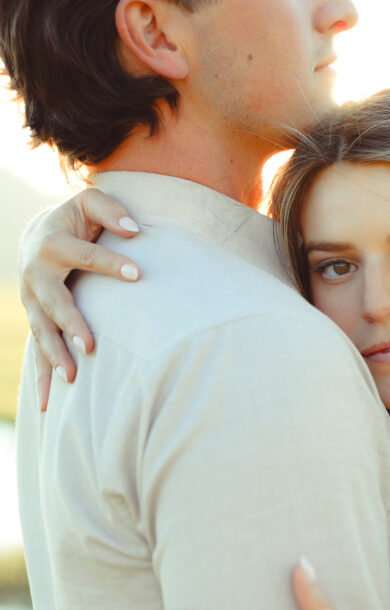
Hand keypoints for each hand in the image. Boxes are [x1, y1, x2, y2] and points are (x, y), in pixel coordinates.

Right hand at [19, 187, 140, 408]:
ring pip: (41, 331)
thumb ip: (111, 209)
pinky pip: (35, 351)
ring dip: (54, 355)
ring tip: (72, 378)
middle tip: (91, 346)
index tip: (138, 274)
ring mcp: (32, 300)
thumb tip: (135, 230)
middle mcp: (37, 274)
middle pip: (54, 302)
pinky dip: (41, 377)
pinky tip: (48, 406)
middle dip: (70, 324)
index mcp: (54, 244)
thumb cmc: (74, 219)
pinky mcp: (35, 318)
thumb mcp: (89, 203)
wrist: (37, 233)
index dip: (111, 263)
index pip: (85, 255)